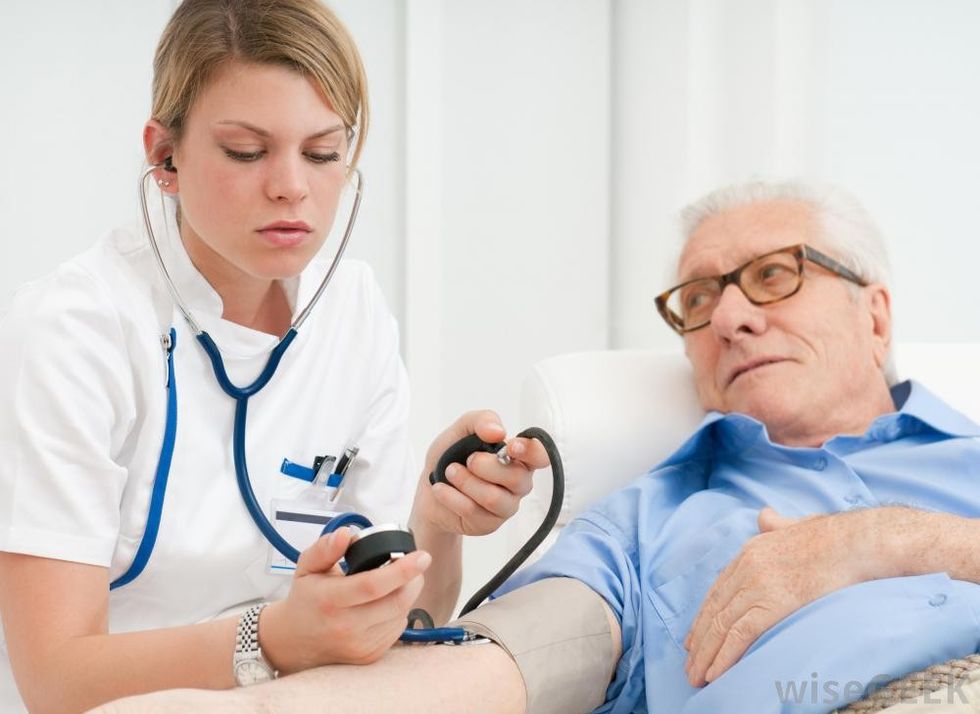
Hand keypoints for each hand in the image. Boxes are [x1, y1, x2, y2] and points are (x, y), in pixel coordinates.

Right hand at [261, 527, 430, 671]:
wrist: (294, 641)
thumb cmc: (306, 599)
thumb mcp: (307, 567)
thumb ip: (325, 548)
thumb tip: (346, 534)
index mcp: (330, 599)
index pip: (372, 585)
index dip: (402, 570)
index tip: (422, 556)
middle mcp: (345, 626)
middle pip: (395, 602)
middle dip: (413, 580)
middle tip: (416, 564)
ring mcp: (359, 645)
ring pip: (400, 615)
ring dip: (408, 595)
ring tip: (400, 581)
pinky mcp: (369, 656)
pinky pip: (396, 630)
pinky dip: (399, 612)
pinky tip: (388, 602)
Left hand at [412, 410, 549, 535]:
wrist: (429, 486)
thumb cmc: (451, 456)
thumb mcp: (461, 430)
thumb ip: (481, 421)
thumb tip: (498, 432)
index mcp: (519, 456)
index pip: (540, 455)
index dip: (531, 451)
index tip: (511, 446)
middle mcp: (518, 482)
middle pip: (516, 477)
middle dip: (484, 466)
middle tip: (467, 460)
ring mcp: (506, 505)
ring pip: (493, 498)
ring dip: (465, 481)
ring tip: (449, 472)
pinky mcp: (489, 523)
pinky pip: (473, 511)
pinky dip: (451, 496)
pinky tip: (441, 489)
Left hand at [683, 507, 874, 686]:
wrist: (854, 543)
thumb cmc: (833, 537)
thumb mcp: (796, 524)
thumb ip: (777, 524)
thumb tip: (765, 516)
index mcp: (750, 551)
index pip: (718, 590)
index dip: (705, 616)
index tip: (694, 638)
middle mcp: (746, 567)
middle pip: (715, 610)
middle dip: (700, 640)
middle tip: (690, 665)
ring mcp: (757, 585)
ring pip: (722, 626)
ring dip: (706, 655)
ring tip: (696, 677)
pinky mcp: (771, 604)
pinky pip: (740, 635)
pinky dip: (724, 657)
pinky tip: (715, 674)